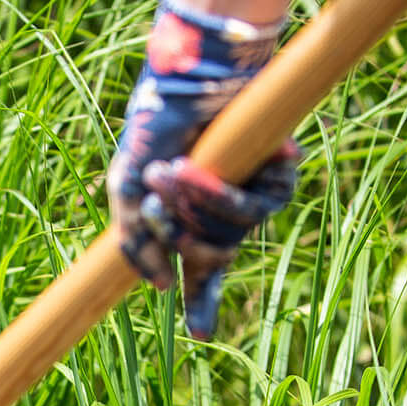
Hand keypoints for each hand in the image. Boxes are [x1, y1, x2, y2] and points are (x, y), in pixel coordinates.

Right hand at [108, 0, 299, 340]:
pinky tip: (191, 167)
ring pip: (229, 237)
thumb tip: (156, 284)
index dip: (201, 304)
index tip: (201, 335)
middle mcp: (230, 216)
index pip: (202, 273)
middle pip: (209, 258)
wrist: (190, 70)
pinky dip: (215, 193)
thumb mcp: (127, 185)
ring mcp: (256, 197)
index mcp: (196, 221)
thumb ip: (133, 236)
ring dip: (191, 210)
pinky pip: (249, 211)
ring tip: (165, 173)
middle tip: (154, 207)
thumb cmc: (158, 123)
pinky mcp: (279, 177)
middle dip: (175, 237)